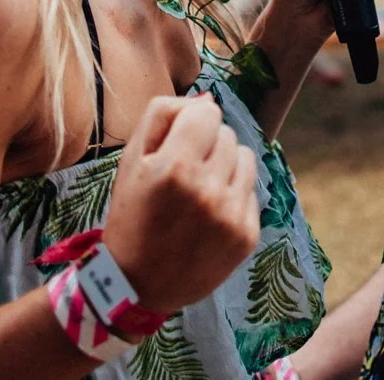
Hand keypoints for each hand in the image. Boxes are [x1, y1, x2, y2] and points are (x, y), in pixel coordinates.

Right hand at [101, 95, 260, 314]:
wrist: (136, 286)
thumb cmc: (131, 217)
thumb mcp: (130, 161)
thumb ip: (163, 116)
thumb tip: (205, 98)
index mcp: (174, 167)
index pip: (208, 112)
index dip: (193, 121)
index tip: (181, 140)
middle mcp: (207, 190)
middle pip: (227, 134)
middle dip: (207, 145)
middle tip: (186, 171)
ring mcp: (231, 215)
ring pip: (246, 158)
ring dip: (226, 166)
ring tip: (201, 189)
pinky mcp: (247, 235)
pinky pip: (252, 191)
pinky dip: (234, 195)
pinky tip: (211, 214)